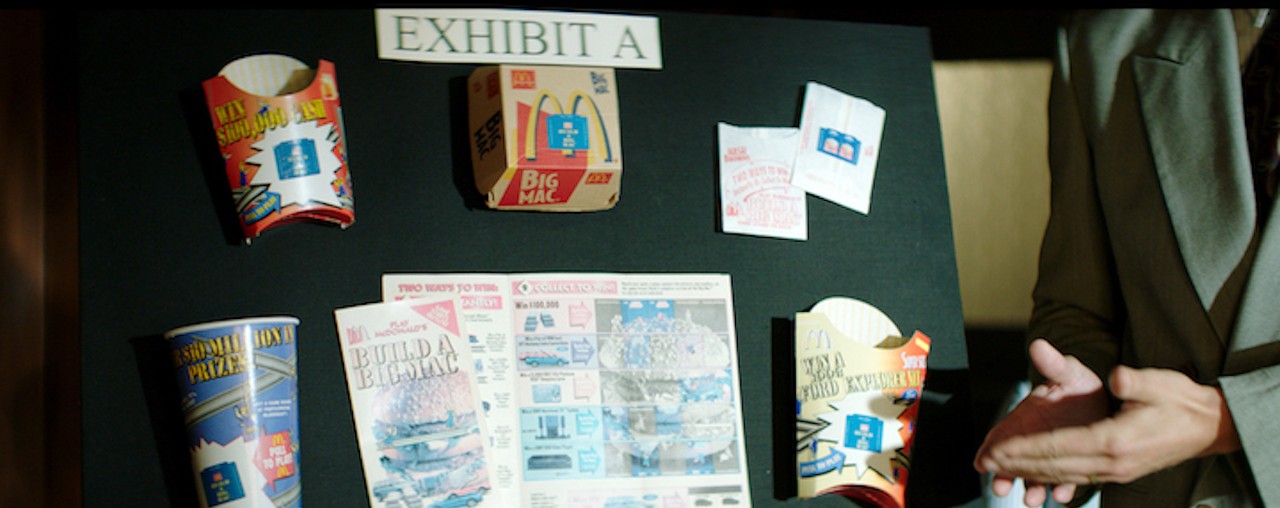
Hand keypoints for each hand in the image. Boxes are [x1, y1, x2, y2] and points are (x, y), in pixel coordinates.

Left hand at [976, 340, 1241, 506]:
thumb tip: (1116, 377)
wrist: (1210, 426)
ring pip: (1064, 475)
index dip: (1025, 450)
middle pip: (1055, 465)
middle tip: (985, 463)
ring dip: (1030, 473)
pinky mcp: (1119, 472)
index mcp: (1116, 441)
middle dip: (1017, 465)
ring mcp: (1116, 471)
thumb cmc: (1180, 400)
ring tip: (1000, 472)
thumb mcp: (1159, 383)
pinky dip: (1052, 477)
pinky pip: (1078, 477)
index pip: (1059, 447)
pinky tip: (1034, 475)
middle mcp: (1112, 463)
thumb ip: (1133, 380)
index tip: (996, 449)